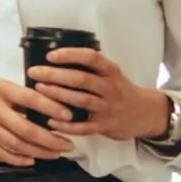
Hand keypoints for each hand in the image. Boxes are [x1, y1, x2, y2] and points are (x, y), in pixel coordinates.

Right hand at [0, 72, 74, 165]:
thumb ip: (15, 94)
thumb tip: (41, 105)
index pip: (31, 99)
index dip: (51, 108)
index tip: (67, 115)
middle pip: (26, 128)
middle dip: (51, 139)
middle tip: (67, 143)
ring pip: (16, 143)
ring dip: (39, 151)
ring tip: (55, 153)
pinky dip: (16, 158)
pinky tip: (30, 160)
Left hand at [31, 47, 173, 143]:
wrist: (145, 113)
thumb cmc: (120, 91)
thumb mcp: (111, 74)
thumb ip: (90, 68)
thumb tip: (56, 59)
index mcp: (111, 71)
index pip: (92, 58)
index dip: (70, 55)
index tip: (50, 56)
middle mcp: (111, 88)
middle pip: (81, 79)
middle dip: (55, 75)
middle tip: (35, 73)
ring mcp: (108, 107)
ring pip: (81, 100)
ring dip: (58, 95)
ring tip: (39, 90)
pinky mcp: (105, 125)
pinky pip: (83, 126)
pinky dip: (66, 124)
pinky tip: (50, 121)